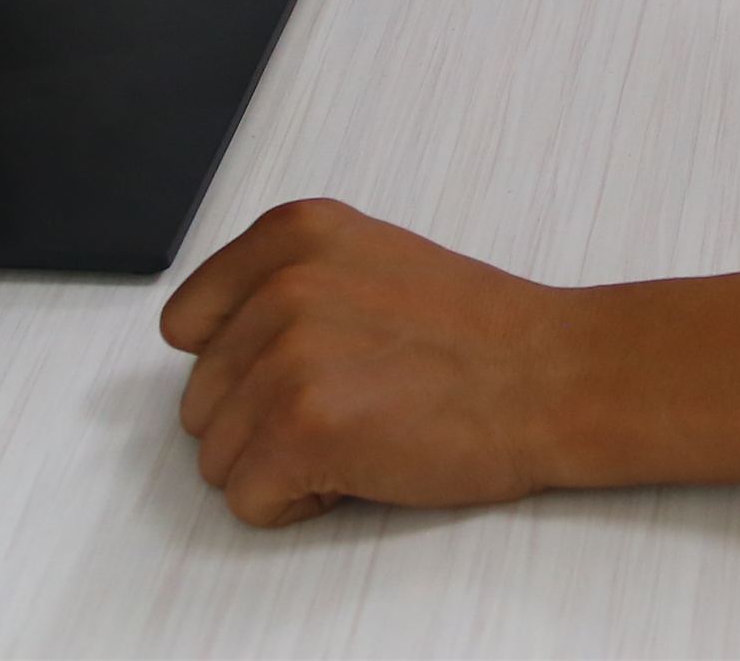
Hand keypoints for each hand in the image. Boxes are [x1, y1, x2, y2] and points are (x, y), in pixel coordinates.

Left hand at [162, 199, 572, 525]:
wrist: (552, 377)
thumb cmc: (478, 334)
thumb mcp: (369, 258)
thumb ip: (287, 282)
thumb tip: (215, 343)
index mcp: (293, 234)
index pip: (188, 321)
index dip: (237, 364)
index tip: (292, 370)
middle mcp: (281, 286)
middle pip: (201, 400)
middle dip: (262, 421)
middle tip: (350, 404)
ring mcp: (286, 359)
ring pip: (217, 457)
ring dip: (280, 465)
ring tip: (358, 433)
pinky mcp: (300, 431)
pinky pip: (247, 501)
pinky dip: (296, 506)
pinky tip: (357, 469)